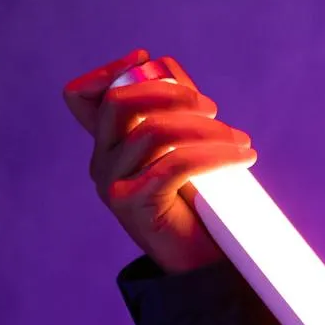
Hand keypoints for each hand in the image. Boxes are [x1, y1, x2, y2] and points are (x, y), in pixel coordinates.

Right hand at [62, 49, 256, 273]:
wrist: (202, 263)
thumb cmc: (200, 200)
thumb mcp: (184, 144)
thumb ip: (171, 106)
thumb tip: (161, 62)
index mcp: (109, 144)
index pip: (80, 96)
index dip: (109, 71)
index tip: (150, 61)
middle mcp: (101, 162)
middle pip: (119, 101)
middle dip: (172, 93)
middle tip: (214, 110)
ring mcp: (112, 184)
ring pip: (153, 131)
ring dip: (206, 128)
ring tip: (240, 141)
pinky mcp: (134, 205)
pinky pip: (174, 163)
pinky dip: (216, 154)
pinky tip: (244, 157)